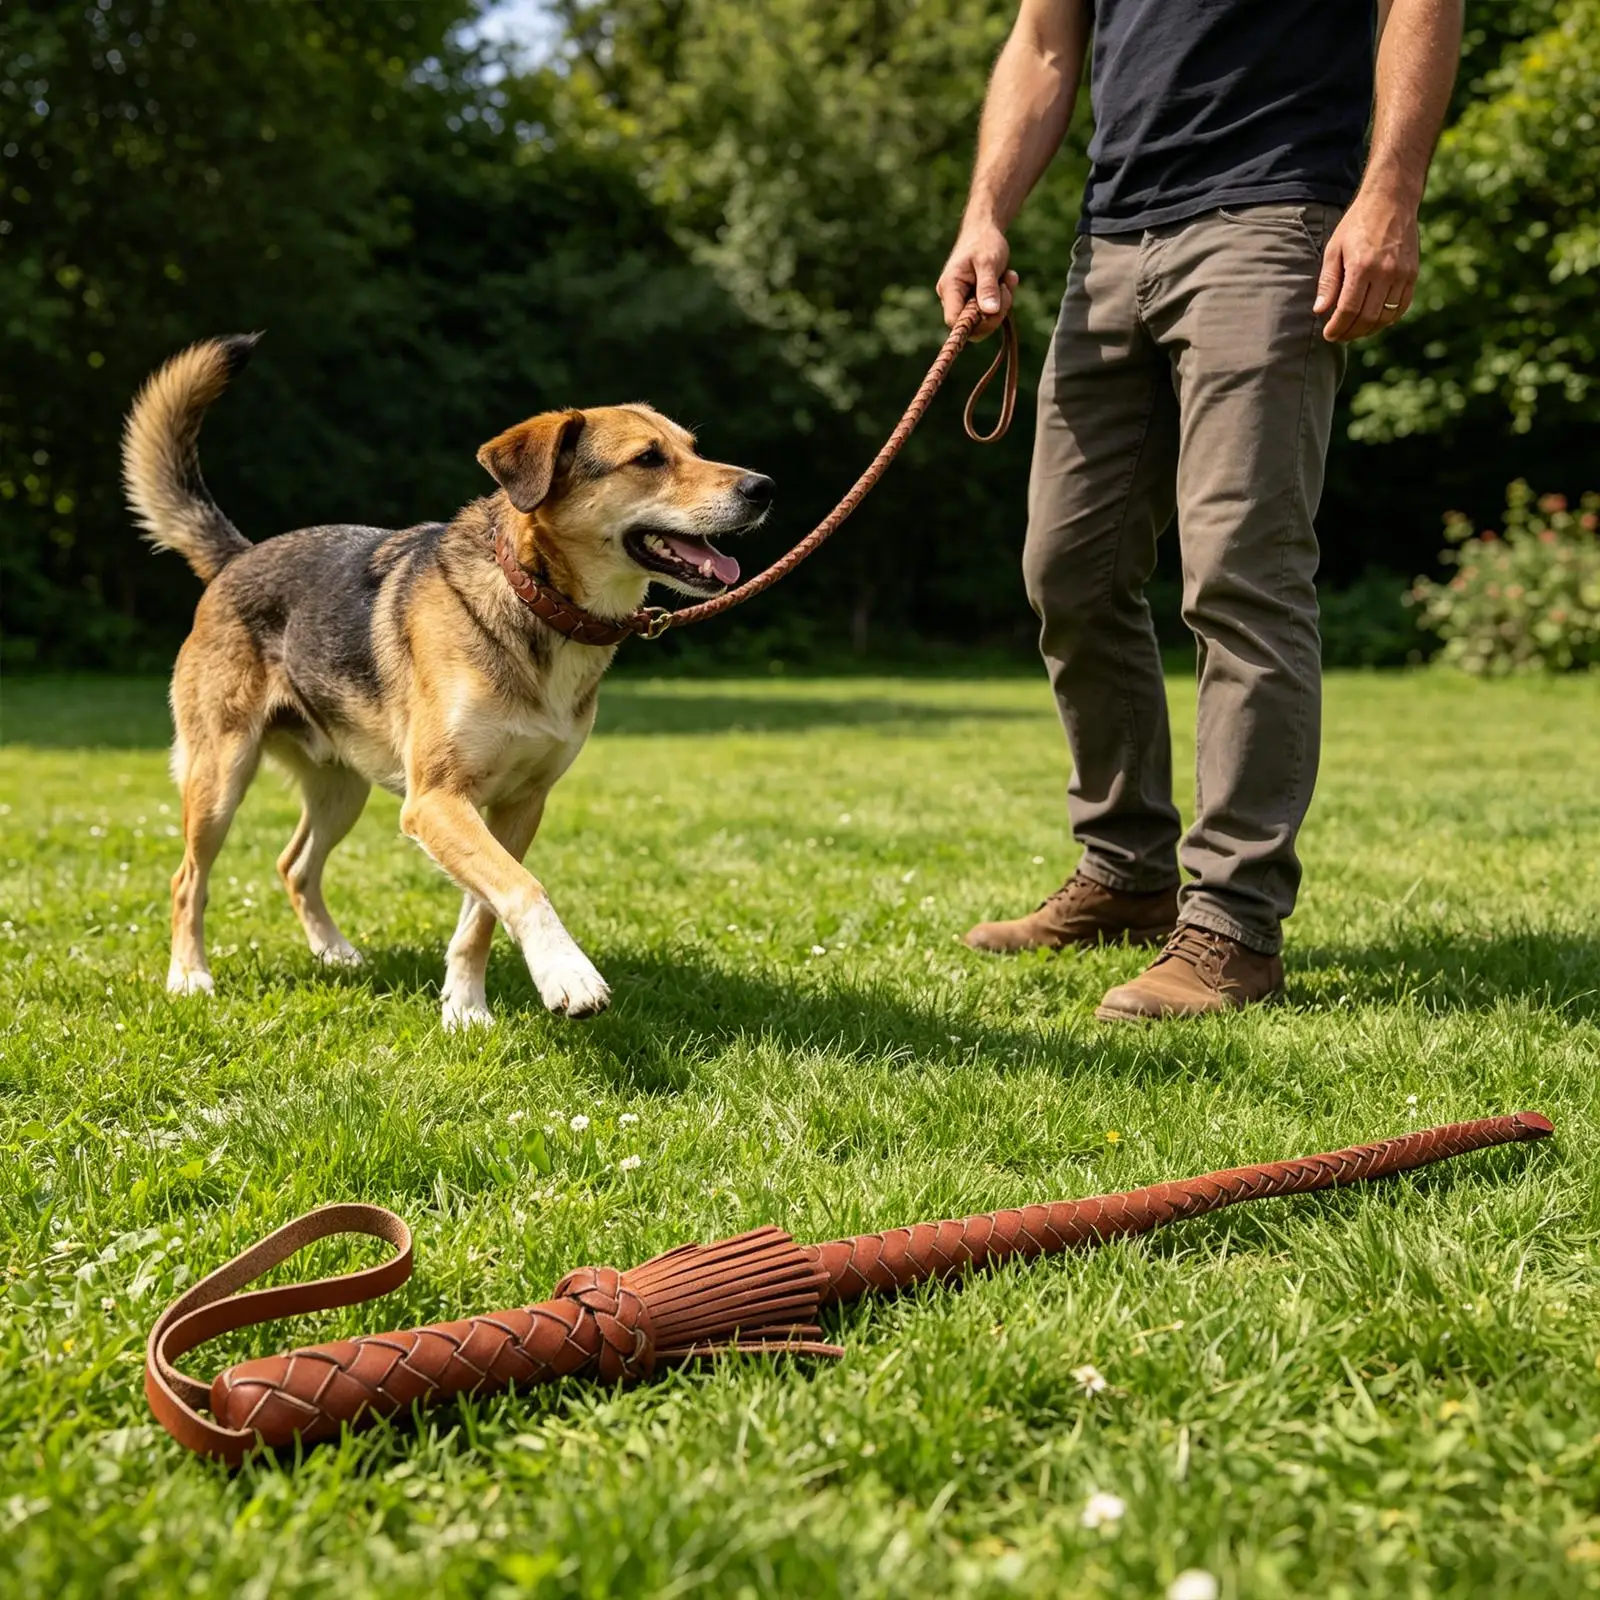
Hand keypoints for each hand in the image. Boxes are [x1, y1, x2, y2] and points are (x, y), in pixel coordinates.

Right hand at [936, 217, 1019, 338]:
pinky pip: (989, 310)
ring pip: (983, 318)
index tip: (994, 309)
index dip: (975, 323)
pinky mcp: (973, 299)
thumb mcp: (988, 262)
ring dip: (1002, 302)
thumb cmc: (984, 242)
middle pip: (971, 325)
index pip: (955, 321)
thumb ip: (987, 287)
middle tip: (1007, 289)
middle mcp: (951, 297)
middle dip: (994, 312)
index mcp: (949, 288)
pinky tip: (1007, 277)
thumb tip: (990, 312)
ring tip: (1009, 277)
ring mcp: (962, 299)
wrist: (985, 229)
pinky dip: (1002, 298)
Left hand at [1314, 186, 1420, 342]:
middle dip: (1350, 332)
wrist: (1391, 200)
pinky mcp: (1412, 274)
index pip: (1348, 310)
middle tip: (1339, 336)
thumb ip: (1328, 281)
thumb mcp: (1334, 249)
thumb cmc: (1357, 224)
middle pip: (1367, 318)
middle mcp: (1385, 272)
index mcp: (1361, 267)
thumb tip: (1320, 310)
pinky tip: (1374, 321)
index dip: (1337, 328)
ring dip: (1368, 330)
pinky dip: (1387, 319)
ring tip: (1354, 330)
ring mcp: (1402, 274)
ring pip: (1386, 317)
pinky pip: (1401, 307)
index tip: (1328, 334)